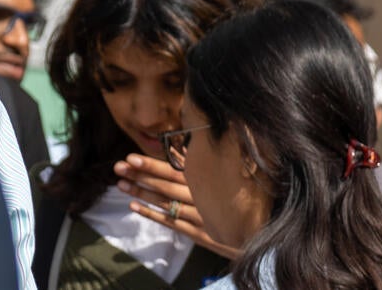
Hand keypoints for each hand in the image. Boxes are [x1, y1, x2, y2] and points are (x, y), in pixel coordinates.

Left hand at [115, 154, 242, 258]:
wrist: (263, 231)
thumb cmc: (248, 200)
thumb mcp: (234, 177)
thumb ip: (209, 163)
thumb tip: (185, 148)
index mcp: (211, 180)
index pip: (175, 170)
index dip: (152, 164)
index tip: (131, 158)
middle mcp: (205, 197)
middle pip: (167, 185)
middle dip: (141, 176)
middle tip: (119, 168)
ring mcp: (202, 216)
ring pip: (167, 203)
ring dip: (143, 193)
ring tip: (121, 184)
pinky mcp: (202, 234)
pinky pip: (173, 223)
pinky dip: (153, 214)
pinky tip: (135, 207)